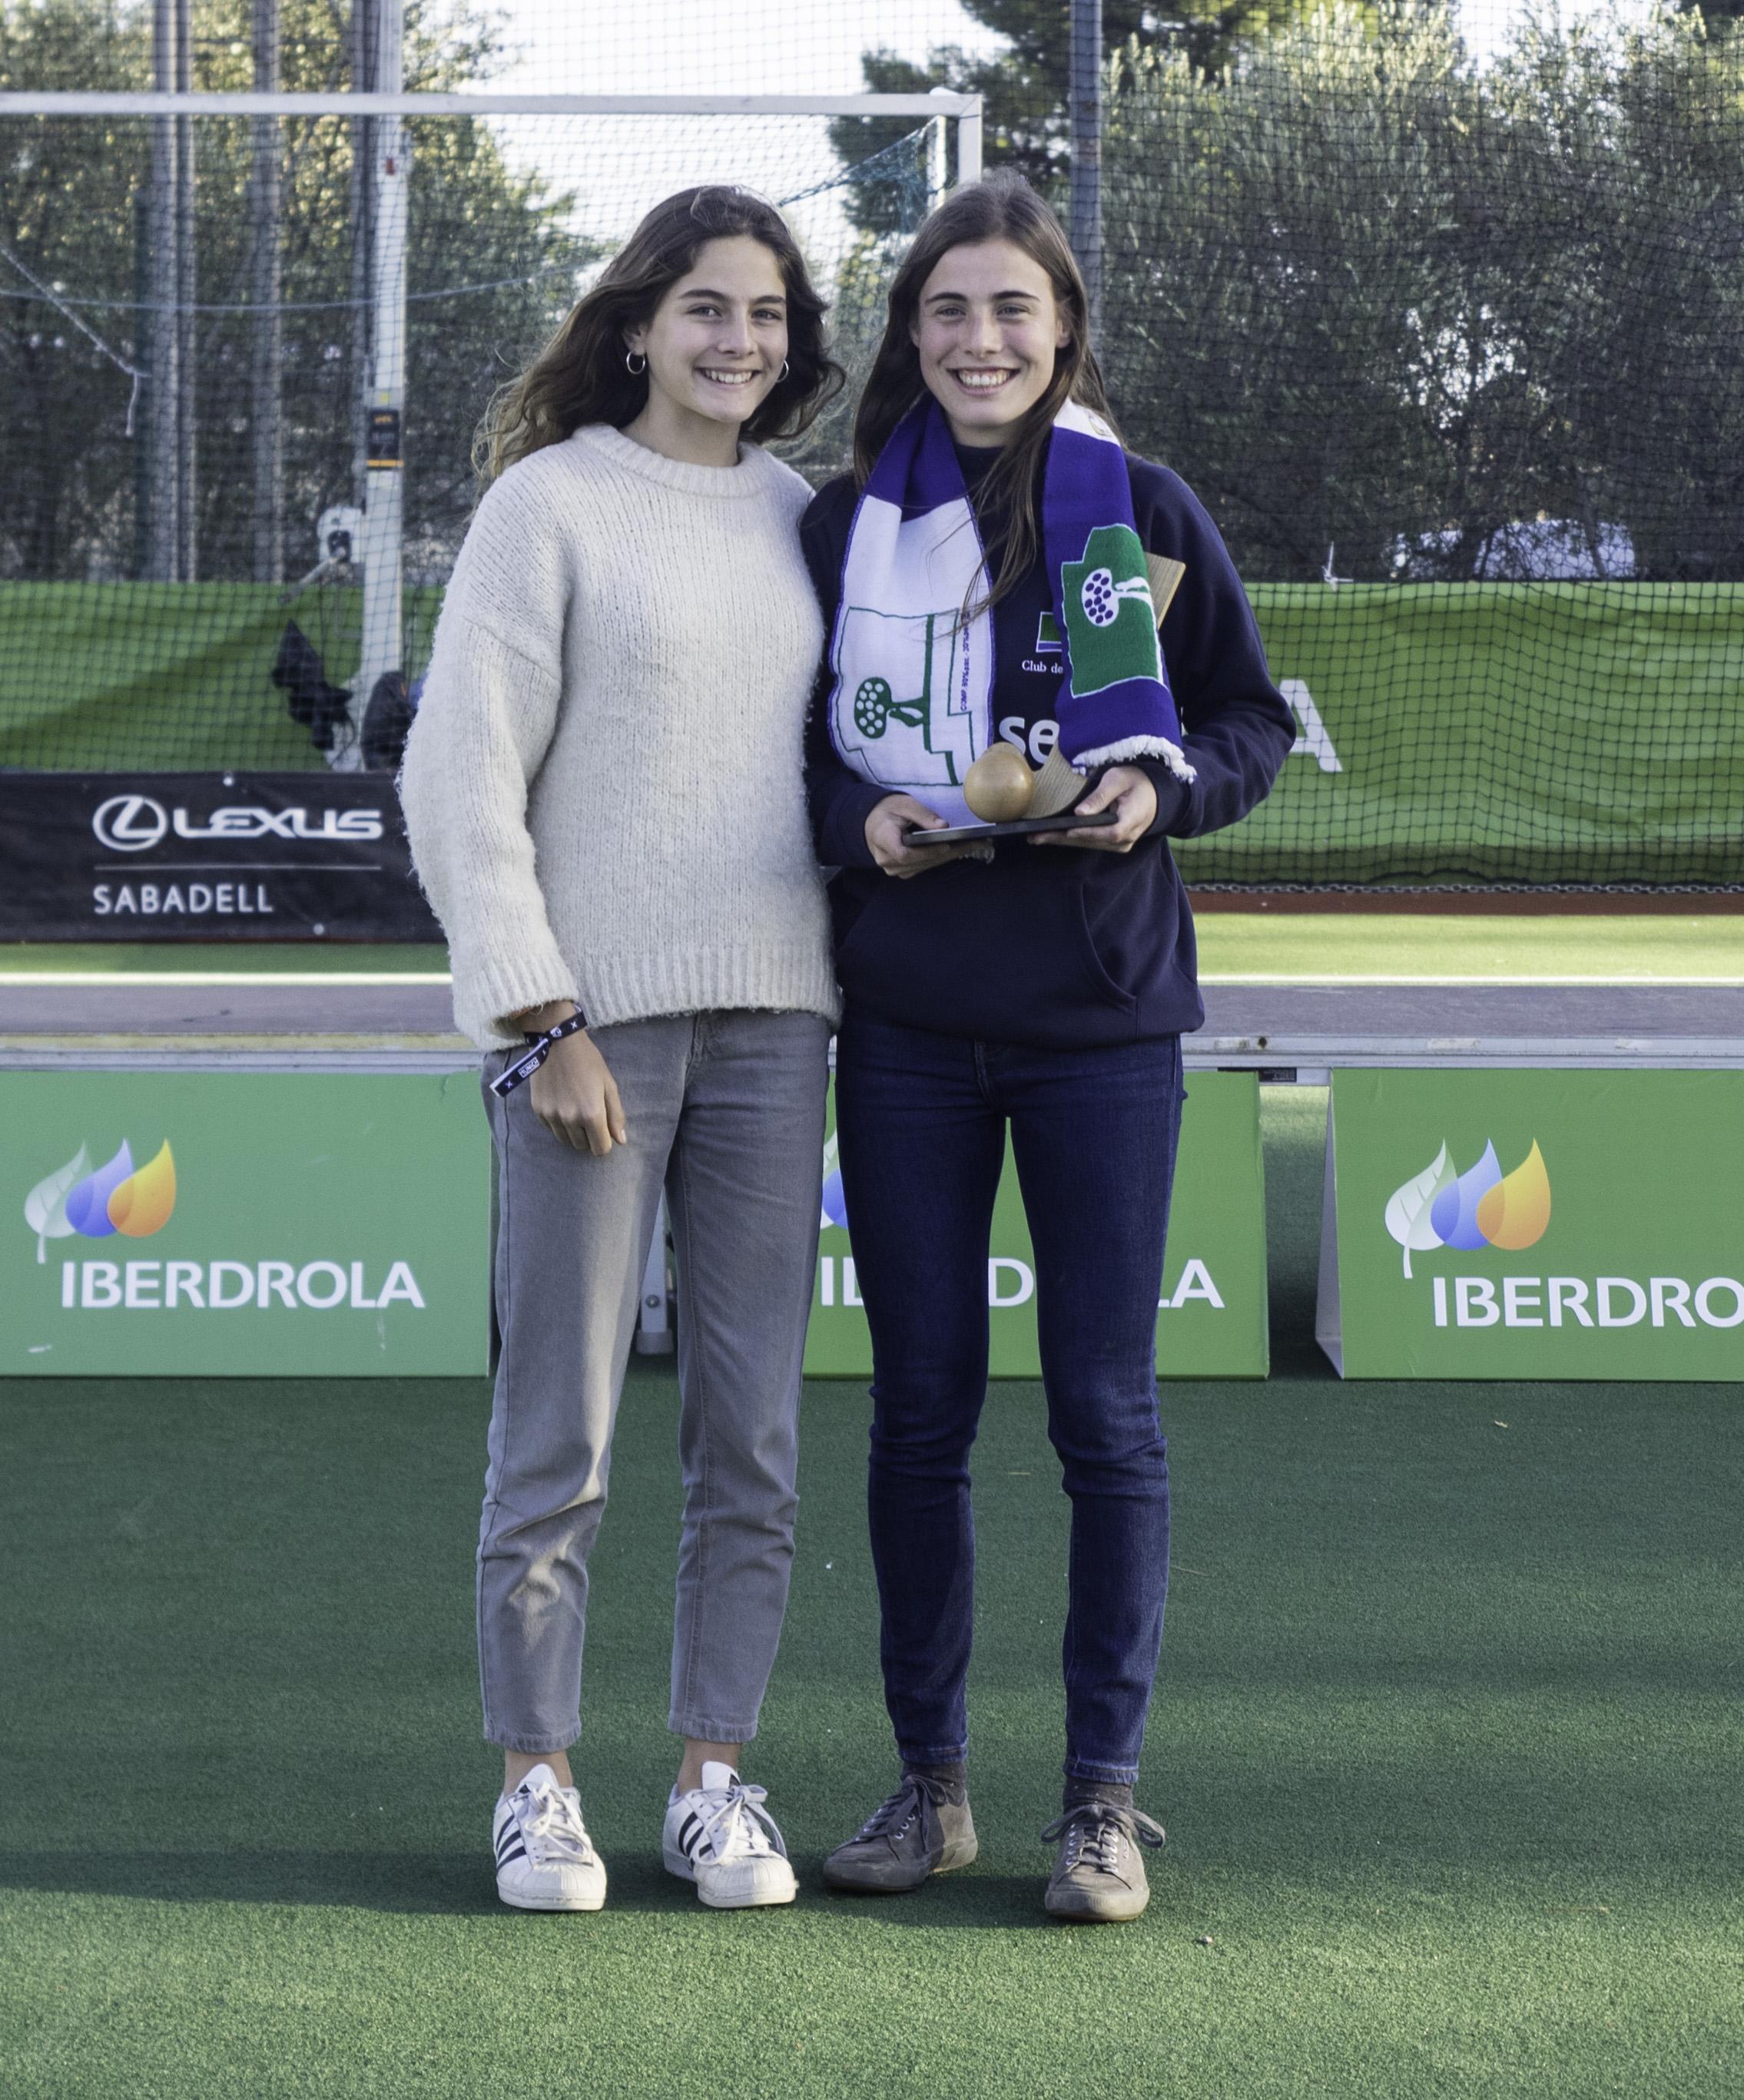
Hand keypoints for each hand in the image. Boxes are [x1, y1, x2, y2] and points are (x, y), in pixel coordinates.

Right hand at [514, 1003, 627, 1154]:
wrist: (556, 1042)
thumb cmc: (588, 1061)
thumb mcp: (608, 1085)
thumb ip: (616, 1115)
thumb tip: (620, 1140)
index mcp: (591, 1114)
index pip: (600, 1149)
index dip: (605, 1141)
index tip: (604, 1128)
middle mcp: (570, 1119)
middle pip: (583, 1146)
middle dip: (590, 1136)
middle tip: (590, 1114)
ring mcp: (551, 1116)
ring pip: (566, 1140)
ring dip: (574, 1132)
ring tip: (575, 1109)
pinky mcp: (538, 1111)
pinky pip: (552, 1129)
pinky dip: (559, 1123)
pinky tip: (562, 1103)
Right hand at [865, 794, 973, 878]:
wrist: (872, 822)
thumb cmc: (888, 810)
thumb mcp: (904, 804)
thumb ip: (923, 815)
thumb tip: (944, 827)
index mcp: (883, 839)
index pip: (904, 854)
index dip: (926, 852)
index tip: (945, 845)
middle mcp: (886, 859)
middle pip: (919, 862)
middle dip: (949, 853)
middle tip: (974, 843)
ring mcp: (893, 868)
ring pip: (924, 866)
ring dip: (949, 857)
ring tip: (973, 846)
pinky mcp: (901, 871)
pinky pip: (923, 867)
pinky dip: (940, 859)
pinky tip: (958, 850)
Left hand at [1031, 765, 1157, 852]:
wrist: (1154, 793)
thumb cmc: (1135, 781)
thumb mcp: (1119, 779)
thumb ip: (1100, 795)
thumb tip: (1080, 813)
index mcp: (1133, 819)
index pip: (1110, 831)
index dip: (1088, 833)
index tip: (1067, 830)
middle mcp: (1128, 837)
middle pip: (1094, 841)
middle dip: (1063, 839)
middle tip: (1036, 837)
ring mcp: (1122, 844)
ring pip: (1090, 844)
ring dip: (1064, 841)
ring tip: (1038, 838)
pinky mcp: (1115, 844)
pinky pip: (1092, 843)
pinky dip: (1073, 840)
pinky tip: (1054, 837)